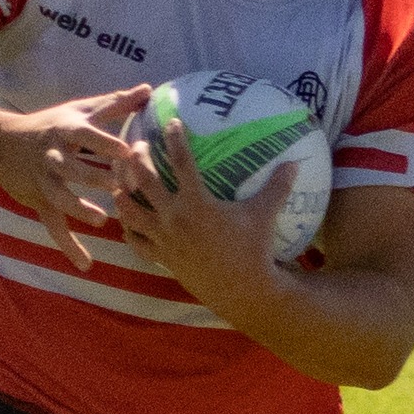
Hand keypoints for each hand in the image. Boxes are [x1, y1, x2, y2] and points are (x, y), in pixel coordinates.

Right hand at [0, 85, 148, 269]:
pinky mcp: (40, 202)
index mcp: (66, 131)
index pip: (86, 136)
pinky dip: (68, 246)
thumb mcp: (79, 110)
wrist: (1, 144)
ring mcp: (45, 181)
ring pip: (60, 197)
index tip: (128, 151)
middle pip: (73, 168)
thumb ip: (115, 104)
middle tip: (124, 189)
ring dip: (78, 208)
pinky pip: (54, 226)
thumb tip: (148, 89)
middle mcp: (53, 155)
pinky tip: (86, 265)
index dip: (105, 143)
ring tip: (101, 219)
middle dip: (97, 179)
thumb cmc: (50, 125)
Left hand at [111, 122, 297, 319]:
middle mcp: (174, 218)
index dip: (175, 139)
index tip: (171, 122)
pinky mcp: (161, 257)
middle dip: (137, 159)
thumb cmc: (254, 250)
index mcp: (197, 203)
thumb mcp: (264, 214)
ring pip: (130, 211)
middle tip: (137, 145)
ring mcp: (164, 238)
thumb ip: (277, 186)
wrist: (242, 290)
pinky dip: (128, 228)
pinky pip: (135, 240)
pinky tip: (126, 220)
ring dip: (121, 192)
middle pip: (144, 181)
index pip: (182, 162)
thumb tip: (294, 162)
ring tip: (118, 180)